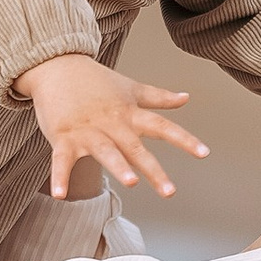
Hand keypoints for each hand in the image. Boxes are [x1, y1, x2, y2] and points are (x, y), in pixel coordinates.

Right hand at [16, 52, 207, 201]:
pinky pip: (62, 160)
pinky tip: (59, 194)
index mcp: (130, 113)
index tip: (204, 153)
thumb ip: (158, 98)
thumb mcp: (130, 88)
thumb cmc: (95, 80)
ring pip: (105, 150)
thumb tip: (186, 98)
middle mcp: (112, 123)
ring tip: (132, 182)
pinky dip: (60, 176)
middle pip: (135, 148)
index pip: (162, 127)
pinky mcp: (64, 137)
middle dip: (153, 169)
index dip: (184, 140)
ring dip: (118, 166)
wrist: (56, 66)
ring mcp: (87, 130)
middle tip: (169, 191)